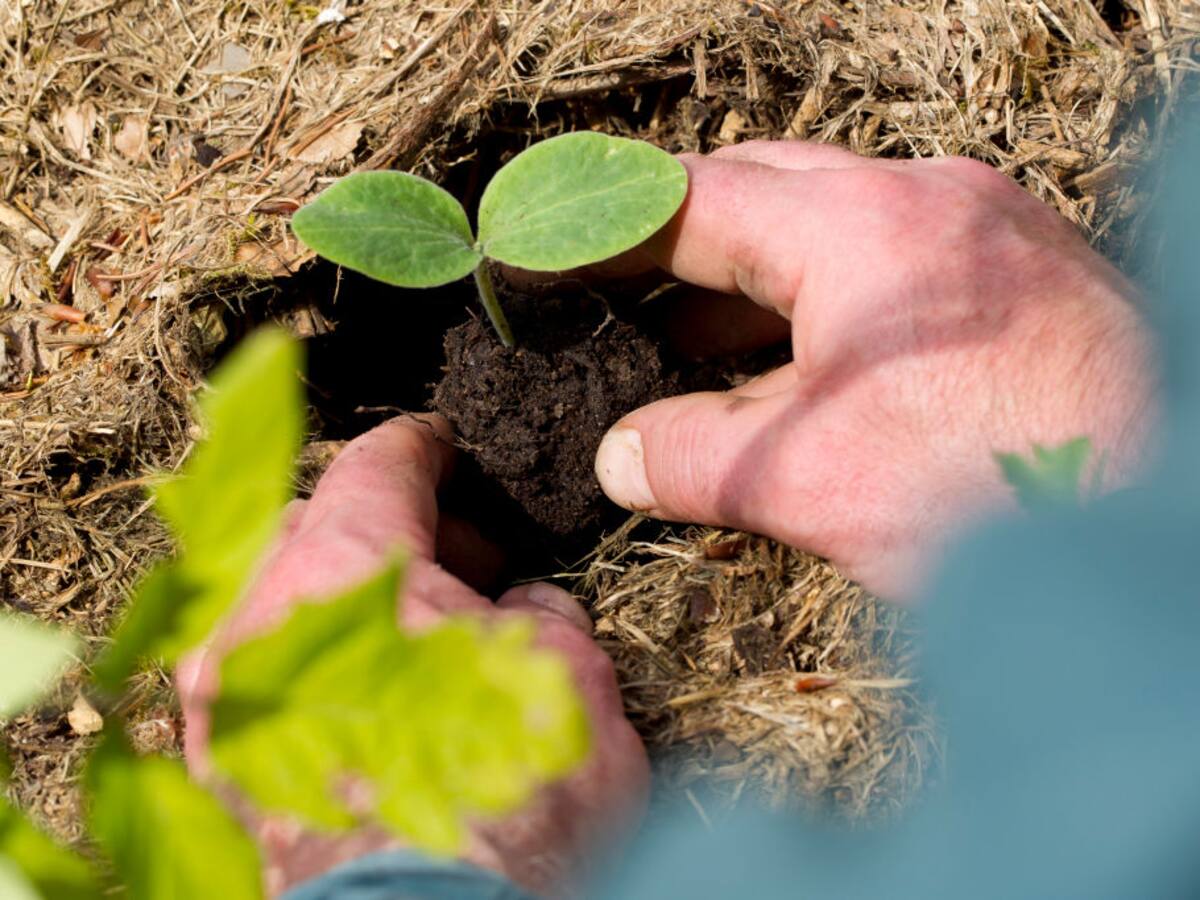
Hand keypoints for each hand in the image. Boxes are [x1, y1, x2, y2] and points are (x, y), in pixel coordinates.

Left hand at [178, 415, 647, 896]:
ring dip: (351, 597)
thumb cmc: (513, 808)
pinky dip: (315, 660)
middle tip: (463, 563)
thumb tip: (516, 604)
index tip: (441, 447)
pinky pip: (259, 674)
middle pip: (315, 526)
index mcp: (341, 568)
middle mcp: (256, 619)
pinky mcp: (217, 769)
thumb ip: (536, 607)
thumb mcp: (570, 673)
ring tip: (423, 637)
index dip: (422, 448)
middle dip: (391, 530)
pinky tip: (377, 696)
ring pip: (280, 599)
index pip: (376, 467)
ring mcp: (222, 699)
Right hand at [594, 141, 1155, 597]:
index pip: (695, 199)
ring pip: (833, 232)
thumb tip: (616, 456)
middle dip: (680, 245)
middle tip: (616, 296)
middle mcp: (928, 201)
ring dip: (754, 284)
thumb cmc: (1002, 490)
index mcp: (859, 225)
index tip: (552, 249)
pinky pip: (894, 269)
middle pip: (766, 192)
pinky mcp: (1026, 279)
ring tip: (686, 348)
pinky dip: (827, 308)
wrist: (1172, 518)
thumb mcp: (806, 480)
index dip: (608, 228)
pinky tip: (796, 372)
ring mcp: (987, 232)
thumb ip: (688, 456)